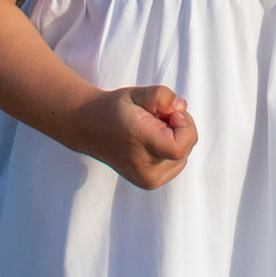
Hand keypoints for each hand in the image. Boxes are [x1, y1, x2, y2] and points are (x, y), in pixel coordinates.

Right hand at [70, 82, 197, 190]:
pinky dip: (171, 149)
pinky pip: (177, 163)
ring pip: (184, 155)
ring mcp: (148, 180)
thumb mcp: (136, 93)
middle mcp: (144, 169)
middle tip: (156, 118)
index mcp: (139, 145)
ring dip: (175, 138)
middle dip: (179, 128)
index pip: (180, 146)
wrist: (90, 128)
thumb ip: (162, 96)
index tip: (168, 113)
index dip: (183, 125)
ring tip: (151, 130)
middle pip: (186, 148)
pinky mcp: (151, 183)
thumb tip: (182, 108)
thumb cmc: (115, 109)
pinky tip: (151, 141)